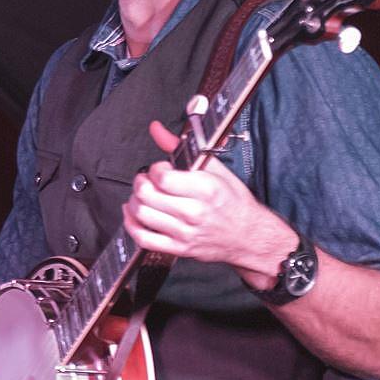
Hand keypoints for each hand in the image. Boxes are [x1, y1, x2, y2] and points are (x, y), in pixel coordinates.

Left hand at [122, 121, 296, 282]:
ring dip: (134, 202)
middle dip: (140, 183)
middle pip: (147, 195)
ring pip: (141, 215)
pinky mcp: (179, 249)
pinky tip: (134, 216)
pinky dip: (131, 226)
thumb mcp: (215, 169)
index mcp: (205, 189)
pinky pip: (144, 239)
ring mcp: (185, 232)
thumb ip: (181, 148)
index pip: (162, 178)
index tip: (160, 169)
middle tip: (146, 180)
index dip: (155, 169)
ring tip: (142, 196)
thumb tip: (158, 130)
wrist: (248, 235)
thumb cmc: (234, 203)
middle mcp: (194, 212)